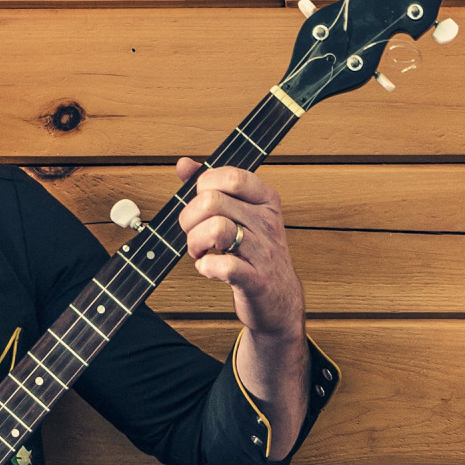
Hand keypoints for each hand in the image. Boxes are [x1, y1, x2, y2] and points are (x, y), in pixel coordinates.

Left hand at [174, 157, 303, 340]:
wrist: (280, 299)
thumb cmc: (257, 253)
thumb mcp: (243, 214)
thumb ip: (213, 187)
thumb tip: (184, 165)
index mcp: (265, 201)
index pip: (231, 176)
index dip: (204, 187)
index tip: (201, 203)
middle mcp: (266, 222)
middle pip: (212, 201)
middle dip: (190, 219)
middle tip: (194, 233)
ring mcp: (263, 252)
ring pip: (216, 229)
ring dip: (195, 242)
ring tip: (200, 250)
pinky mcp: (256, 280)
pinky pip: (224, 265)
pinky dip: (206, 267)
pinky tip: (208, 268)